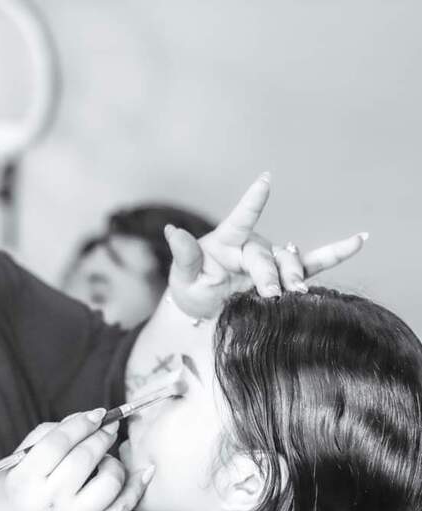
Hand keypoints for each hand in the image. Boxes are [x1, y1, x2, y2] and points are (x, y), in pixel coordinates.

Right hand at [0, 410, 152, 510]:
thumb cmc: (13, 499)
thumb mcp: (14, 465)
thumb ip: (44, 437)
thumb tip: (83, 418)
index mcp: (25, 481)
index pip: (59, 442)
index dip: (82, 423)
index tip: (96, 415)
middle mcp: (49, 502)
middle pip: (85, 457)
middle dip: (102, 436)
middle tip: (108, 428)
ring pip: (109, 481)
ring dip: (114, 462)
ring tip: (107, 460)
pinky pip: (124, 507)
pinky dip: (136, 486)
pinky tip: (141, 472)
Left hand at [166, 172, 367, 319]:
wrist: (206, 308)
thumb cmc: (192, 287)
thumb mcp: (182, 276)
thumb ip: (183, 256)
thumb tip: (172, 231)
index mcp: (226, 240)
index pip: (240, 218)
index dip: (252, 201)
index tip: (265, 181)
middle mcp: (251, 244)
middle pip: (265, 256)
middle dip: (269, 275)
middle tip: (272, 294)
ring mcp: (270, 258)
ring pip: (290, 262)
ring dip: (294, 276)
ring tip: (297, 292)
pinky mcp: (283, 273)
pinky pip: (313, 263)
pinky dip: (336, 253)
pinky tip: (360, 240)